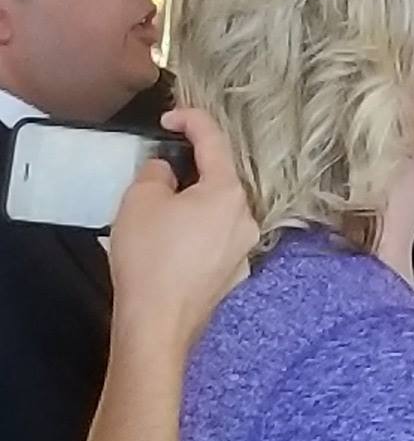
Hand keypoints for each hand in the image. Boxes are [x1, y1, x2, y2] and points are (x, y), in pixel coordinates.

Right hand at [109, 110, 255, 352]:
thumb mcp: (141, 198)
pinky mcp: (232, 274)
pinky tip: (170, 243)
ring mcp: (243, 250)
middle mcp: (246, 219)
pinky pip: (214, 239)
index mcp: (229, 193)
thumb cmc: (149, 256)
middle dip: (190, 168)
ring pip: (217, 211)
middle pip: (219, 179)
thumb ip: (157, 172)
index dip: (191, 120)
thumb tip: (167, 172)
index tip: (169, 118)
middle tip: (157, 169)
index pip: (215, 141)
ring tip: (158, 210)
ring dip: (192, 202)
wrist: (157, 323)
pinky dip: (195, 231)